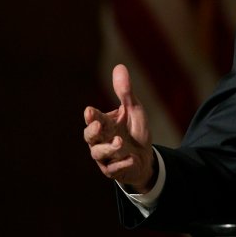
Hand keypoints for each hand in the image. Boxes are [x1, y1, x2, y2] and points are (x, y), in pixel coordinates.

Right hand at [84, 64, 155, 192]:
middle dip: (93, 131)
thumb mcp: (134, 109)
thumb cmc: (135, 131)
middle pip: (90, 137)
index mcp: (104, 124)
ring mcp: (106, 157)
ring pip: (99, 154)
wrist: (145, 157)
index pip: (95, 119)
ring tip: (121, 142)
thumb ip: (125, 92)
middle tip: (99, 125)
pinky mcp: (114, 170)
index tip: (90, 110)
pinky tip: (131, 158)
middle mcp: (100, 140)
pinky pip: (114, 169)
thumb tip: (119, 66)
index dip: (92, 116)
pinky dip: (121, 164)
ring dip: (108, 148)